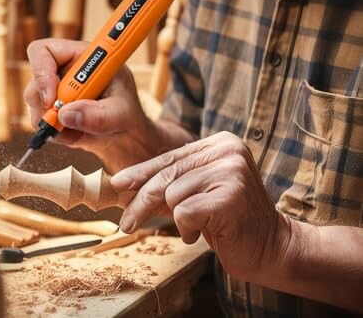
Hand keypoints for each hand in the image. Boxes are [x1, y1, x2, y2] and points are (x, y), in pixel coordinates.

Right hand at [24, 38, 154, 171]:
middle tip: (61, 122)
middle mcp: (64, 69)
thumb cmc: (125, 113)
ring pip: (33, 101)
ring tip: (78, 130)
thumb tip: (66, 115)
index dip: (42, 71)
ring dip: (52, 121)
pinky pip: (39, 120)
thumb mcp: (120, 114)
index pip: (46, 50)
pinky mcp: (50, 108)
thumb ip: (97, 115)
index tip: (51, 98)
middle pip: (35, 78)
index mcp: (82, 57)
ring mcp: (55, 88)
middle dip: (44, 104)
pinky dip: (55, 133)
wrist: (123, 132)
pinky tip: (75, 134)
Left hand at [111, 131, 292, 281]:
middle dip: (141, 200)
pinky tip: (202, 233)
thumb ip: (169, 183)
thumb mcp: (197, 192)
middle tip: (125, 222)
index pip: (170, 156)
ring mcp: (231, 171)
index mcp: (220, 143)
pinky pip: (184, 212)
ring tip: (194, 226)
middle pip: (167, 174)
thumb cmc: (229, 219)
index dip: (141, 172)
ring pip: (173, 194)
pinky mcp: (230, 195)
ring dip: (177, 218)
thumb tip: (125, 183)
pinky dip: (187, 228)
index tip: (118, 183)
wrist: (272, 247)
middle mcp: (227, 150)